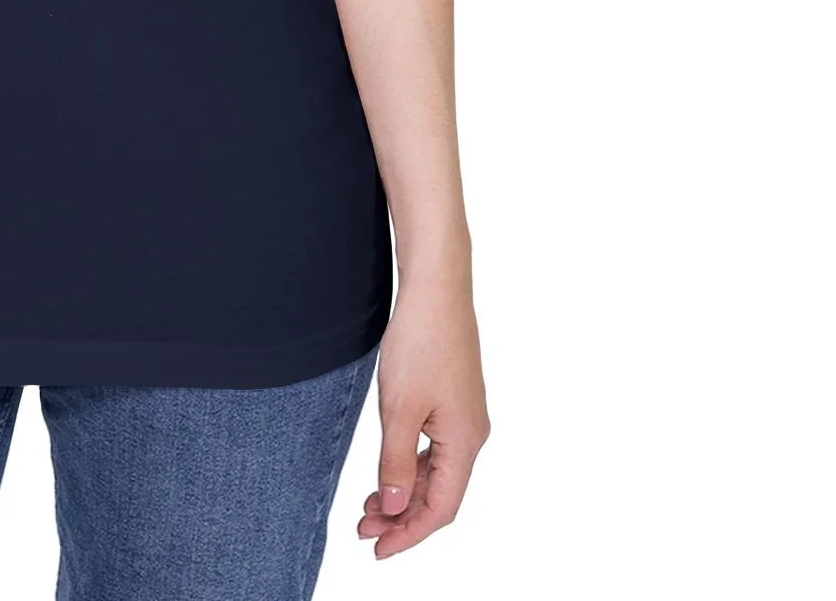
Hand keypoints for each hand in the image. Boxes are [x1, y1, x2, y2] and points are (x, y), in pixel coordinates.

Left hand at [357, 274, 489, 557]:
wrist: (435, 286)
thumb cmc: (420, 340)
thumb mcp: (399, 407)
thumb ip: (397, 462)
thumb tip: (397, 510)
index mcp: (465, 441)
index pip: (442, 508)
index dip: (410, 534)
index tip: (378, 548)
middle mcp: (472, 433)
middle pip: (441, 494)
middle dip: (403, 516)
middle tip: (364, 527)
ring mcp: (464, 415)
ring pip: (437, 471)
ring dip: (405, 492)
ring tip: (370, 505)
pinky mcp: (452, 399)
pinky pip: (435, 448)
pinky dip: (411, 465)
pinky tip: (390, 468)